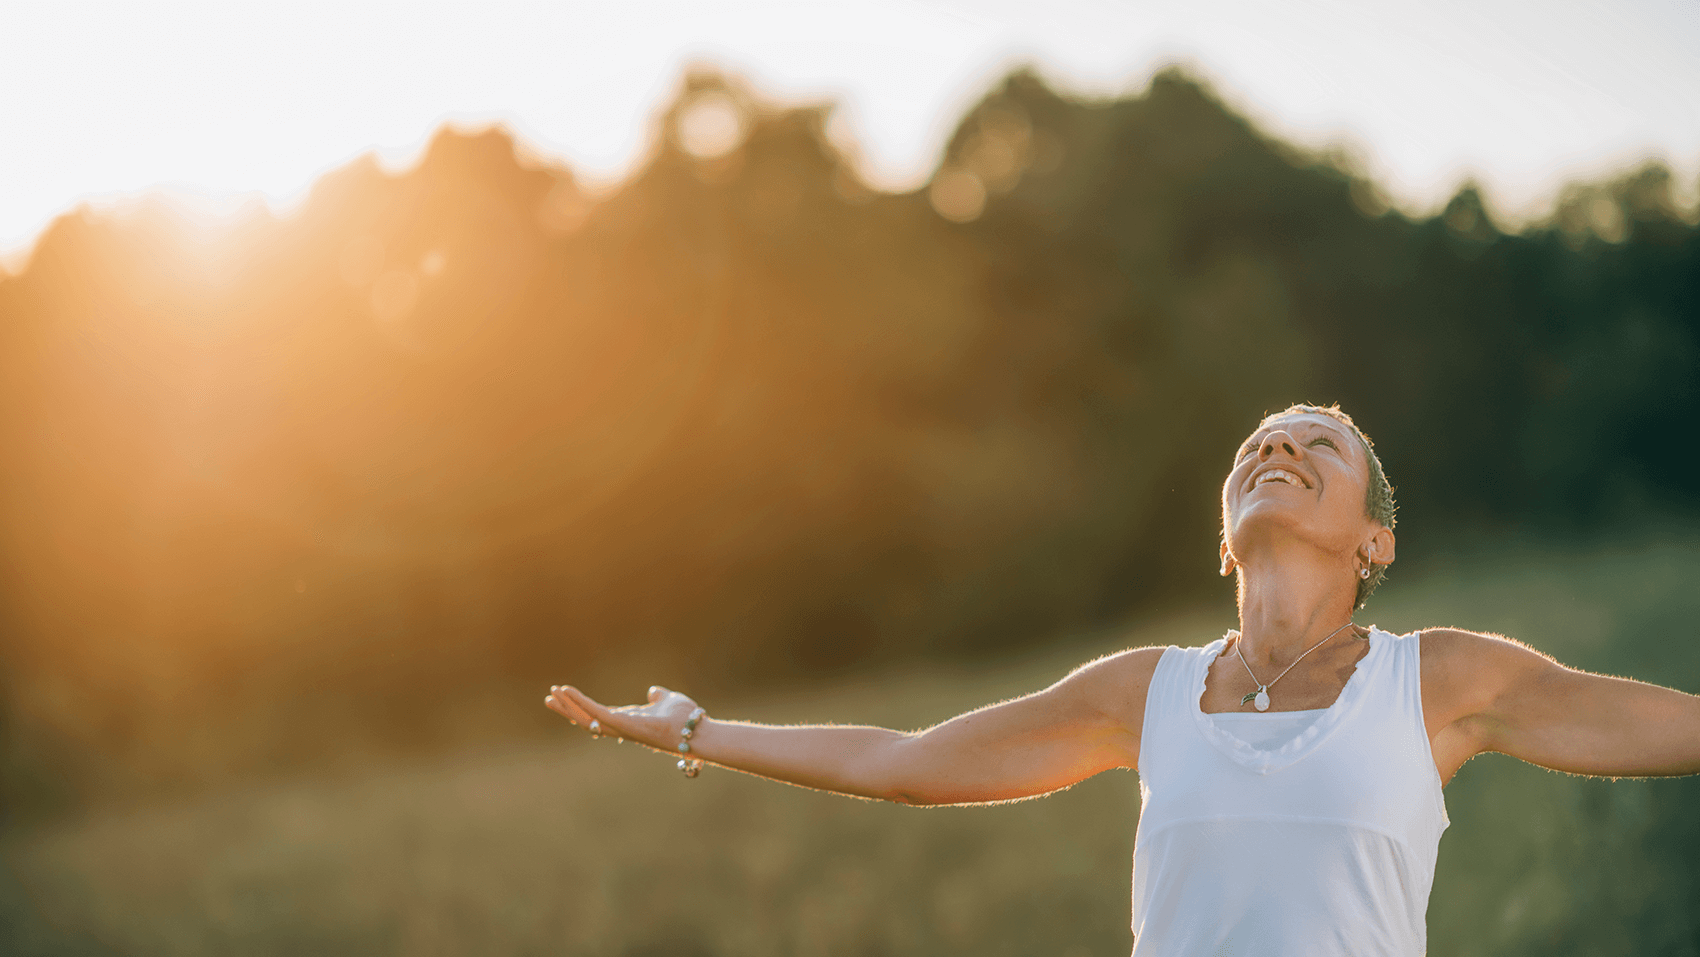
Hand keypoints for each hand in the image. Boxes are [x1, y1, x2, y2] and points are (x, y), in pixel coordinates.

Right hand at [545, 683, 700, 752]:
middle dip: (567, 709)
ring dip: (569, 706)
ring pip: (586, 718)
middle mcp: (621, 727)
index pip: (598, 715)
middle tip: (548, 698)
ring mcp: (621, 727)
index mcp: (628, 721)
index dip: (581, 707)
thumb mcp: (668, 700)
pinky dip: (580, 702)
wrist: (697, 731)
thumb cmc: (686, 719)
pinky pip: (596, 713)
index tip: (566, 697)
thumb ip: (658, 696)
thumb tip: (653, 691)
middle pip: (586, 719)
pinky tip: (568, 691)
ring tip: (552, 694)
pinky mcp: (624, 724)